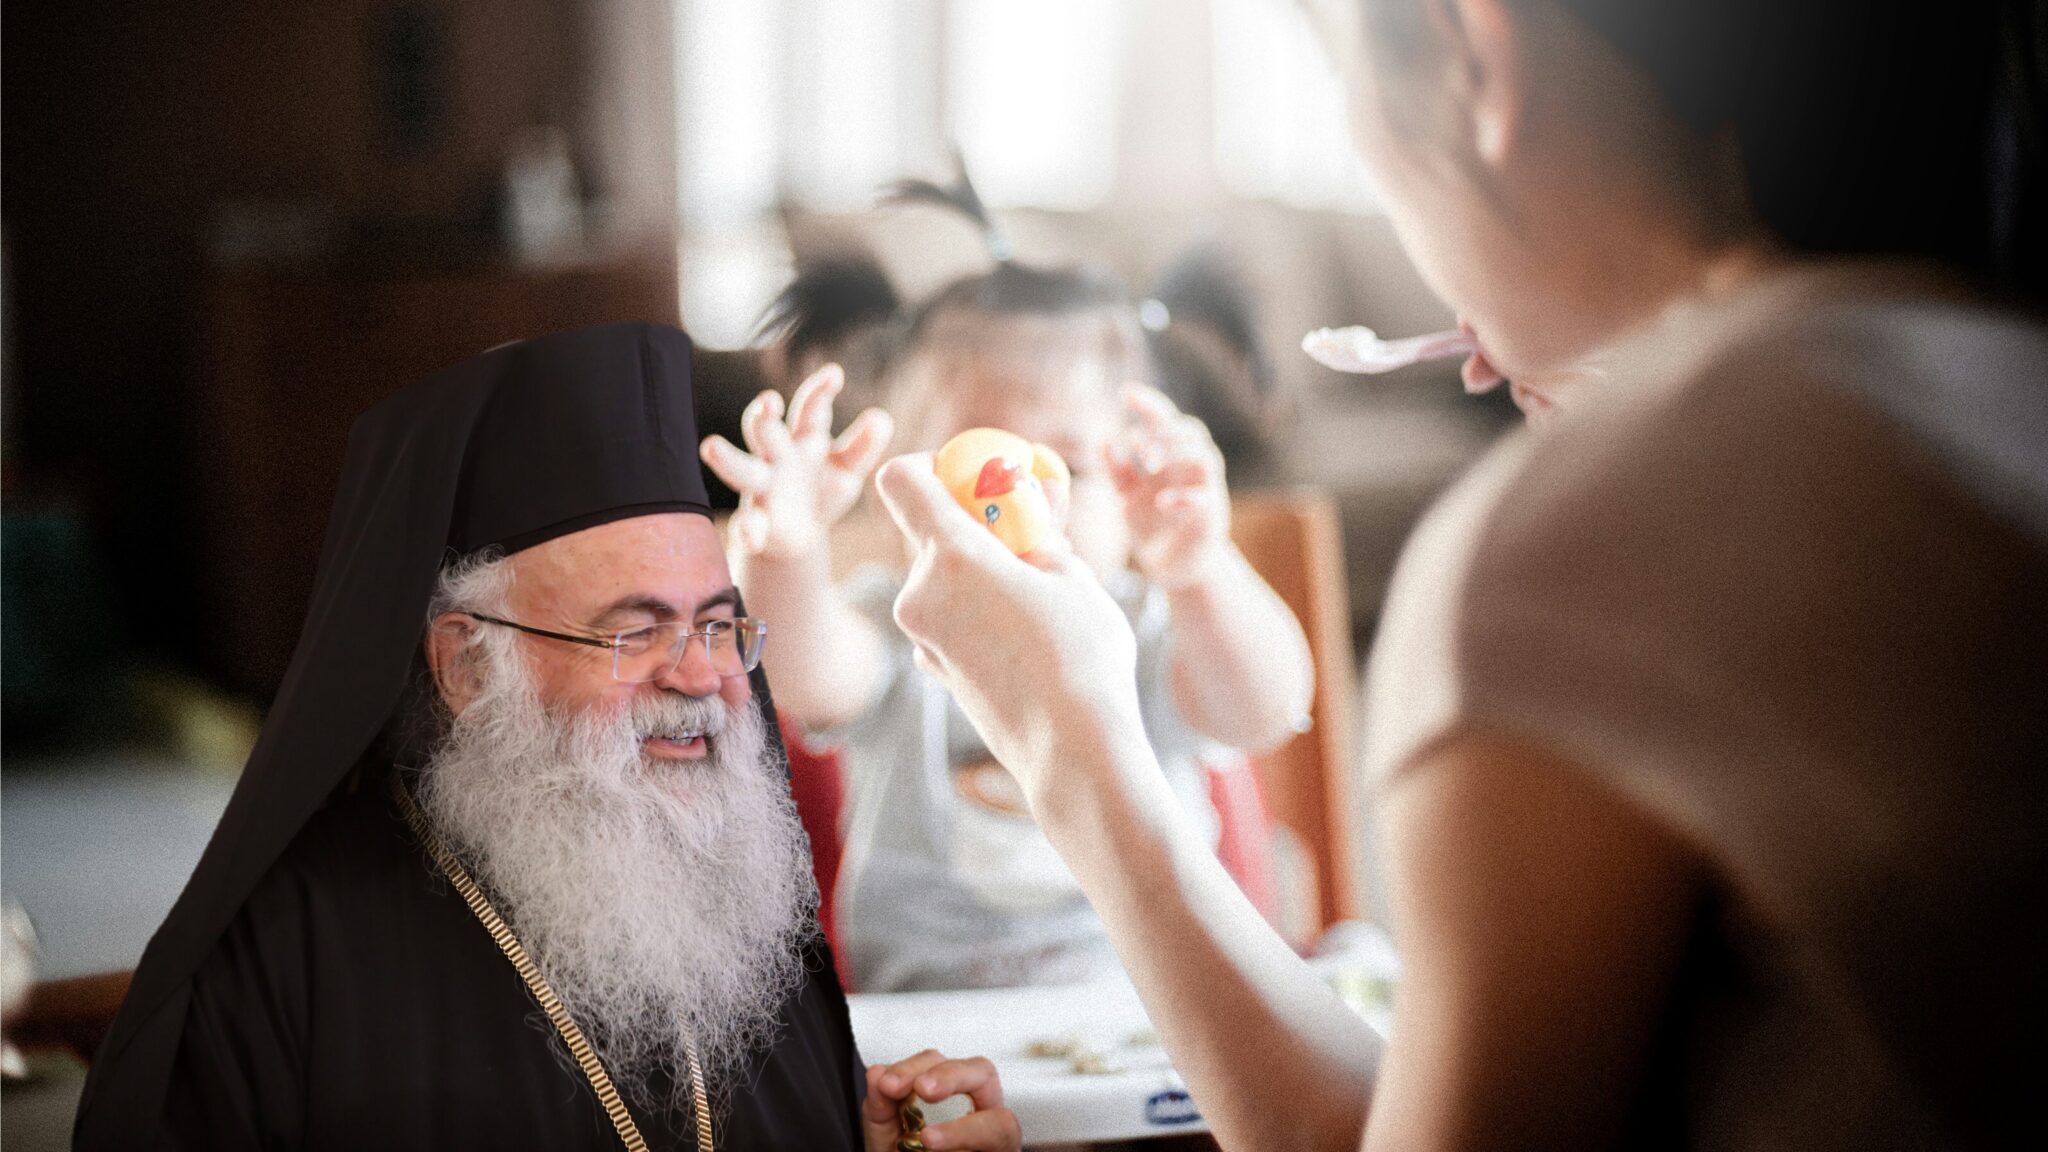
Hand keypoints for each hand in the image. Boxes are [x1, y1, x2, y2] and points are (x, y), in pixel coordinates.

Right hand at [700, 364, 893, 559]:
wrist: (800, 537)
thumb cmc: (822, 490)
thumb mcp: (847, 470)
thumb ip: (862, 446)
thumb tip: (881, 418)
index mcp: (802, 439)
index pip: (809, 410)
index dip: (819, 391)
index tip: (834, 374)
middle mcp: (777, 458)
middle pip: (765, 432)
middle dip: (764, 417)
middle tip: (767, 402)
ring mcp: (763, 489)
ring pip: (742, 470)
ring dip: (728, 459)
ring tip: (710, 446)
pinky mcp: (757, 523)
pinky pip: (748, 524)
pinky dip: (747, 530)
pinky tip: (751, 536)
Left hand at [862, 1049, 1020, 1151]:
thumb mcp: (885, 1140)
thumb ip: (880, 1110)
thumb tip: (877, 1074)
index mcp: (952, 1097)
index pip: (941, 1064)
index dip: (916, 1066)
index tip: (888, 1083)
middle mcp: (980, 1114)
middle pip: (983, 1074)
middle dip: (953, 1076)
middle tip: (923, 1090)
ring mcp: (994, 1144)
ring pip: (1003, 1123)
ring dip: (966, 1128)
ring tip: (930, 1141)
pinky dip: (968, 1148)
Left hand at [874, 454, 1142, 804]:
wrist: (1073, 753)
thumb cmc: (1082, 658)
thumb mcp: (1074, 576)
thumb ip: (1041, 532)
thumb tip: (1035, 500)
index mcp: (953, 557)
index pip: (902, 480)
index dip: (931, 467)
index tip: (973, 478)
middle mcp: (920, 593)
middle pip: (927, 531)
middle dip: (972, 523)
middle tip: (1026, 533)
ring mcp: (921, 636)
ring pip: (940, 577)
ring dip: (979, 570)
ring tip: (1039, 591)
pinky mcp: (932, 668)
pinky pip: (946, 616)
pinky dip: (975, 609)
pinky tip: (1024, 633)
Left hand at [1108, 384, 1232, 589]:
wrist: (1176, 566)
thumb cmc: (1153, 526)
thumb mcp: (1128, 496)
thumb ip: (1117, 470)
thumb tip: (1104, 441)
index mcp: (1171, 457)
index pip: (1166, 420)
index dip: (1150, 404)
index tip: (1126, 393)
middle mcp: (1191, 468)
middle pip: (1191, 431)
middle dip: (1163, 431)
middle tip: (1136, 443)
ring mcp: (1205, 490)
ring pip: (1205, 457)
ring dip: (1177, 454)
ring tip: (1149, 464)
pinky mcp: (1211, 517)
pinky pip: (1204, 499)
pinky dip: (1183, 496)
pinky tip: (1162, 502)